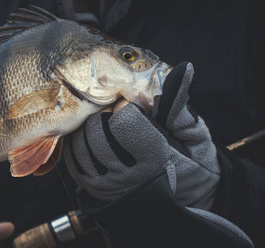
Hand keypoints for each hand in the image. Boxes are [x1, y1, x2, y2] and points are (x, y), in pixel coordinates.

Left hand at [64, 62, 219, 208]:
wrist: (184, 194)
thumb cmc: (190, 159)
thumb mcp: (191, 132)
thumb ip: (179, 102)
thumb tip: (184, 69)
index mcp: (153, 160)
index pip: (123, 123)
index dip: (125, 106)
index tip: (131, 105)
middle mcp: (127, 177)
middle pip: (97, 130)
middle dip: (105, 113)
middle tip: (117, 112)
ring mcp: (106, 185)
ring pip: (81, 141)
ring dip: (90, 124)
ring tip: (107, 122)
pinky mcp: (92, 188)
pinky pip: (73, 155)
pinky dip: (80, 138)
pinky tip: (96, 133)